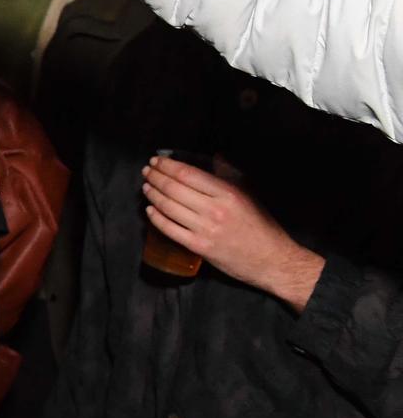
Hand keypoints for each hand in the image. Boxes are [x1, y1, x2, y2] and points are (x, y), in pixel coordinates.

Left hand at [142, 156, 322, 305]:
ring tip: (146, 187)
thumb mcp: (250, 195)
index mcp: (228, 193)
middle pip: (174, 188)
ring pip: (168, 207)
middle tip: (147, 171)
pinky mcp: (199, 247)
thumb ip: (230, 174)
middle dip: (155, 177)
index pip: (187, 174)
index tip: (157, 160)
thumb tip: (216, 157)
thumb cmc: (261, 226)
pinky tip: (150, 210)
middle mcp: (215, 210)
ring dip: (152, 195)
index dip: (167, 166)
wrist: (272, 260)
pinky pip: (170, 229)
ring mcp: (205, 229)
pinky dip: (156, 218)